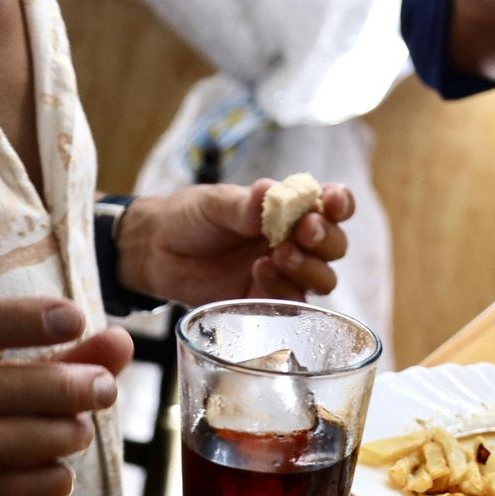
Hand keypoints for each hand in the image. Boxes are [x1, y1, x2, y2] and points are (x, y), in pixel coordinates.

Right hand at [0, 298, 131, 495]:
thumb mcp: (5, 376)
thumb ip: (66, 360)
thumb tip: (123, 341)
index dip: (24, 320)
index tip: (76, 318)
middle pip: (1, 388)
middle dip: (66, 388)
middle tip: (106, 389)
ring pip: (3, 440)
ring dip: (60, 435)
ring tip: (81, 432)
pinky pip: (8, 491)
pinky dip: (48, 481)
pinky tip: (61, 473)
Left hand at [116, 181, 355, 307]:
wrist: (154, 252)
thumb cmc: (189, 218)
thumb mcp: (214, 203)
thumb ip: (244, 203)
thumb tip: (270, 191)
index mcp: (290, 210)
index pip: (332, 206)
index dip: (340, 204)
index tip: (331, 202)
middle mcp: (296, 242)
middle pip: (335, 246)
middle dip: (325, 239)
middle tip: (302, 231)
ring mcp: (286, 275)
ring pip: (324, 278)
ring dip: (308, 267)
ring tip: (276, 254)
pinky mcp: (269, 302)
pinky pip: (295, 303)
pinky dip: (283, 289)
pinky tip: (259, 272)